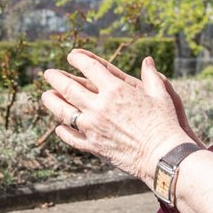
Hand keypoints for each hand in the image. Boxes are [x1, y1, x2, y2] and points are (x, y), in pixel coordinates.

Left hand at [42, 49, 201, 184]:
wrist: (163, 156)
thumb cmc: (166, 123)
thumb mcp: (161, 95)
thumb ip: (151, 76)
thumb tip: (148, 61)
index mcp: (115, 90)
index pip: (89, 67)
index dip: (78, 59)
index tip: (71, 56)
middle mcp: (100, 107)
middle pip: (69, 88)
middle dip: (56, 78)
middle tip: (48, 73)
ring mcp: (93, 128)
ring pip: (64, 112)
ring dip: (52, 102)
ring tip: (46, 95)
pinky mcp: (94, 146)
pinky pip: (73, 137)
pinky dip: (64, 131)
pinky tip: (60, 127)